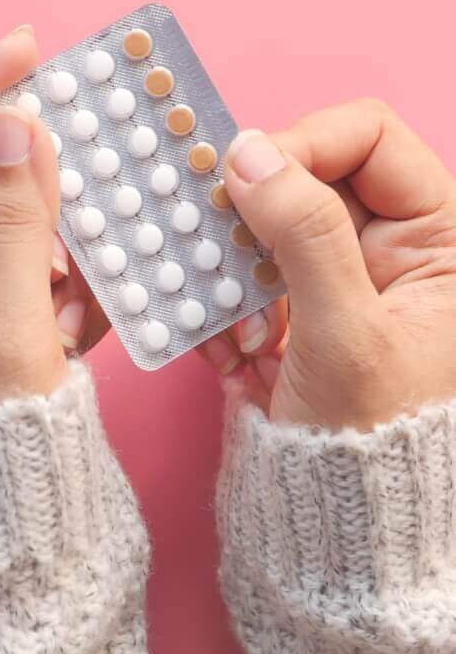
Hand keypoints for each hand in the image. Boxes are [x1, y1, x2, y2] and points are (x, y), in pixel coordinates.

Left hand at [0, 26, 107, 397]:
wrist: (6, 535)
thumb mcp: (9, 342)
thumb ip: (14, 228)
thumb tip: (18, 125)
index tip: (28, 60)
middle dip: (25, 170)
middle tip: (86, 191)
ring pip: (2, 201)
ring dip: (54, 230)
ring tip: (72, 297)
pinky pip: (28, 245)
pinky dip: (65, 265)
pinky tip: (74, 321)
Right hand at [198, 99, 455, 429]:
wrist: (338, 513)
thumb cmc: (370, 437)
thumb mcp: (344, 332)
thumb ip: (304, 235)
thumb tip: (248, 153)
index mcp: (437, 237)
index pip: (370, 139)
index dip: (305, 144)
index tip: (243, 177)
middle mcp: (389, 242)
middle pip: (306, 174)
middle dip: (255, 221)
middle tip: (219, 256)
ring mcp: (335, 270)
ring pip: (263, 222)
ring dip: (234, 273)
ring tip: (242, 336)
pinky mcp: (292, 299)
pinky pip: (243, 268)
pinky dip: (225, 303)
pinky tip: (234, 354)